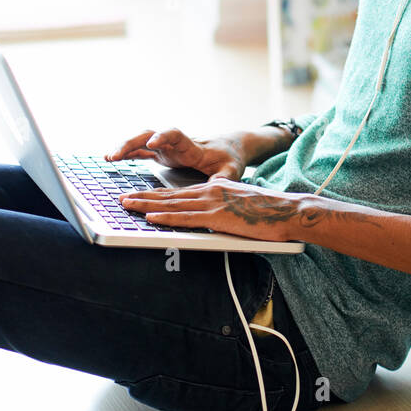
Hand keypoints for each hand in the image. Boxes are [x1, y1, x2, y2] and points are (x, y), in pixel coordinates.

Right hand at [106, 128, 249, 181]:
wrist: (229, 148)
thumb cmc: (230, 159)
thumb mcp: (232, 170)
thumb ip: (224, 178)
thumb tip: (217, 186)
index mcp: (192, 146)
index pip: (176, 136)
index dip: (163, 137)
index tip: (152, 143)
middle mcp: (176, 144)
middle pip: (151, 135)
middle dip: (133, 143)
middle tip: (116, 154)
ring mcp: (168, 148)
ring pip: (142, 142)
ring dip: (125, 147)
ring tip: (108, 157)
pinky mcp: (163, 154)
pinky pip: (141, 151)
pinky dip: (127, 153)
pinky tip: (112, 159)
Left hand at [117, 177, 307, 242]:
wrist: (288, 210)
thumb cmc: (269, 213)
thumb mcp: (240, 206)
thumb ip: (222, 211)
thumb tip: (210, 221)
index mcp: (215, 189)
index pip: (179, 193)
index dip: (157, 195)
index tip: (139, 196)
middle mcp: (210, 191)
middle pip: (170, 196)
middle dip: (144, 197)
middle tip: (123, 198)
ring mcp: (212, 203)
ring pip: (172, 204)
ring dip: (147, 205)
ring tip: (128, 205)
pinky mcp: (217, 216)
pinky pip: (186, 218)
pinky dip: (165, 217)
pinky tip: (151, 217)